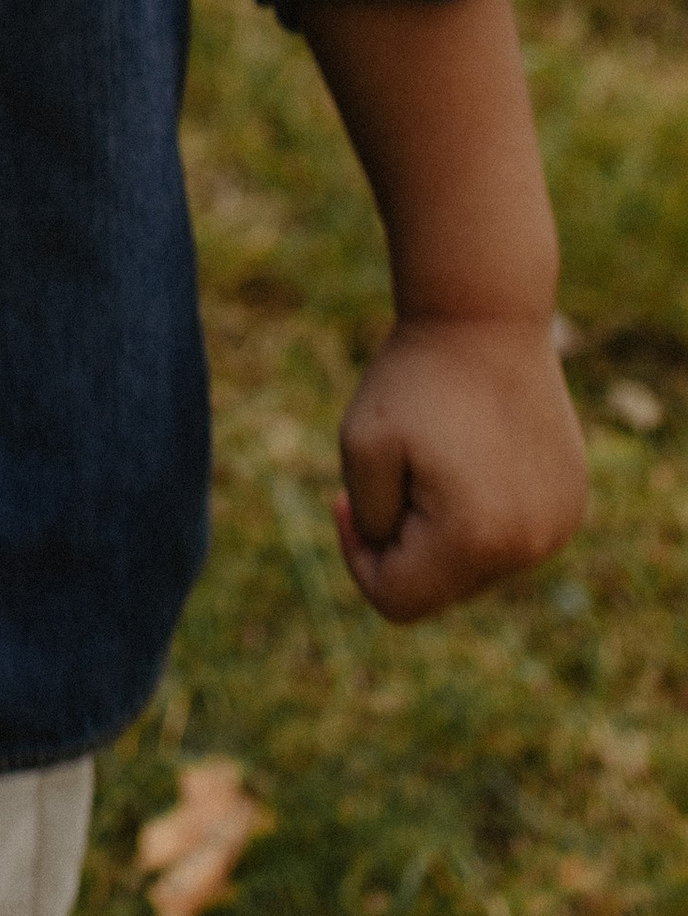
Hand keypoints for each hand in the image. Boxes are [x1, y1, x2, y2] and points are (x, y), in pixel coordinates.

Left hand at [333, 314, 587, 621]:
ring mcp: (558, 527)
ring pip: (476, 562)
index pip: (398, 601)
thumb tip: (396, 562)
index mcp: (475, 540)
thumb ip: (372, 524)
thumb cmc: (413, 378)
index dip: (357, 559)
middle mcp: (529, 547)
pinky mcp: (571, 503)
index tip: (344, 501)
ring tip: (438, 450)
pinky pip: (510, 534)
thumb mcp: (362, 449)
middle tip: (393, 465)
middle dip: (403, 537)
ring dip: (444, 524)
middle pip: (440, 585)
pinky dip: (482, 508)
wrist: (484, 314)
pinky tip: (474, 450)